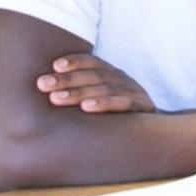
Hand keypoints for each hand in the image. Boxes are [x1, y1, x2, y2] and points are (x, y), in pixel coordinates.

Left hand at [35, 54, 155, 112]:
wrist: (152, 133)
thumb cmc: (116, 116)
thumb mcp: (98, 100)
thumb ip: (78, 93)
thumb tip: (43, 91)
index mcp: (110, 73)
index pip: (91, 62)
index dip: (74, 62)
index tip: (54, 66)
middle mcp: (121, 78)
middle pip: (92, 74)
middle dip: (66, 79)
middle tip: (43, 84)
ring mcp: (133, 90)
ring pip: (104, 88)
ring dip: (79, 92)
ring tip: (57, 98)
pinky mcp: (143, 106)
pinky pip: (122, 103)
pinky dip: (104, 103)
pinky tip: (87, 108)